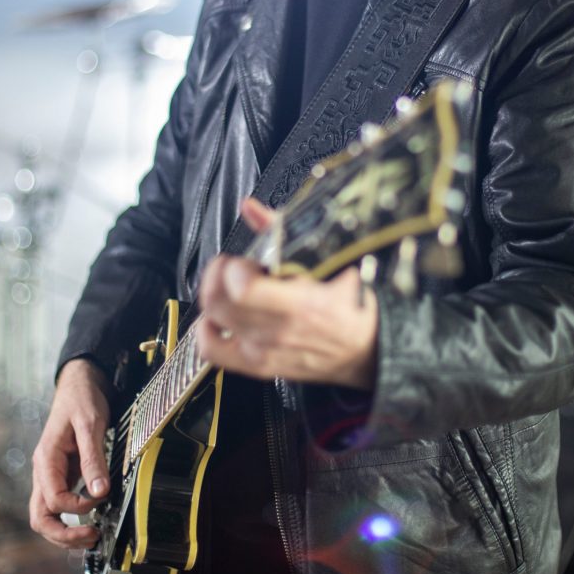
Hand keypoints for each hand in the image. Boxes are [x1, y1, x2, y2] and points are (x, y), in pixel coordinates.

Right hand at [29, 358, 111, 548]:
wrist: (79, 384)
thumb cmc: (81, 400)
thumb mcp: (90, 425)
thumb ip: (93, 458)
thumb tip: (100, 491)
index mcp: (46, 459)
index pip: (53, 499)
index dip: (77, 506)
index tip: (100, 499)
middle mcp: (43, 471)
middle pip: (40, 517)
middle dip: (63, 534)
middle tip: (91, 537)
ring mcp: (50, 475)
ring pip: (46, 515)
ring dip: (65, 531)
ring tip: (91, 536)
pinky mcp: (61, 475)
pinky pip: (58, 505)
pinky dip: (70, 518)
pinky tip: (89, 519)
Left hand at [196, 198, 377, 388]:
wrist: (367, 349)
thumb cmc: (352, 304)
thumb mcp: (330, 262)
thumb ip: (283, 232)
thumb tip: (252, 208)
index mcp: (302, 304)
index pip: (244, 288)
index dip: (234, 267)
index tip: (243, 259)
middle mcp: (279, 331)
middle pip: (220, 301)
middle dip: (218, 273)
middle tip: (232, 265)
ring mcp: (266, 351)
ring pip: (212, 320)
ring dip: (214, 295)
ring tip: (228, 286)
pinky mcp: (258, 365)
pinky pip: (213, 351)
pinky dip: (206, 330)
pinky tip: (217, 316)